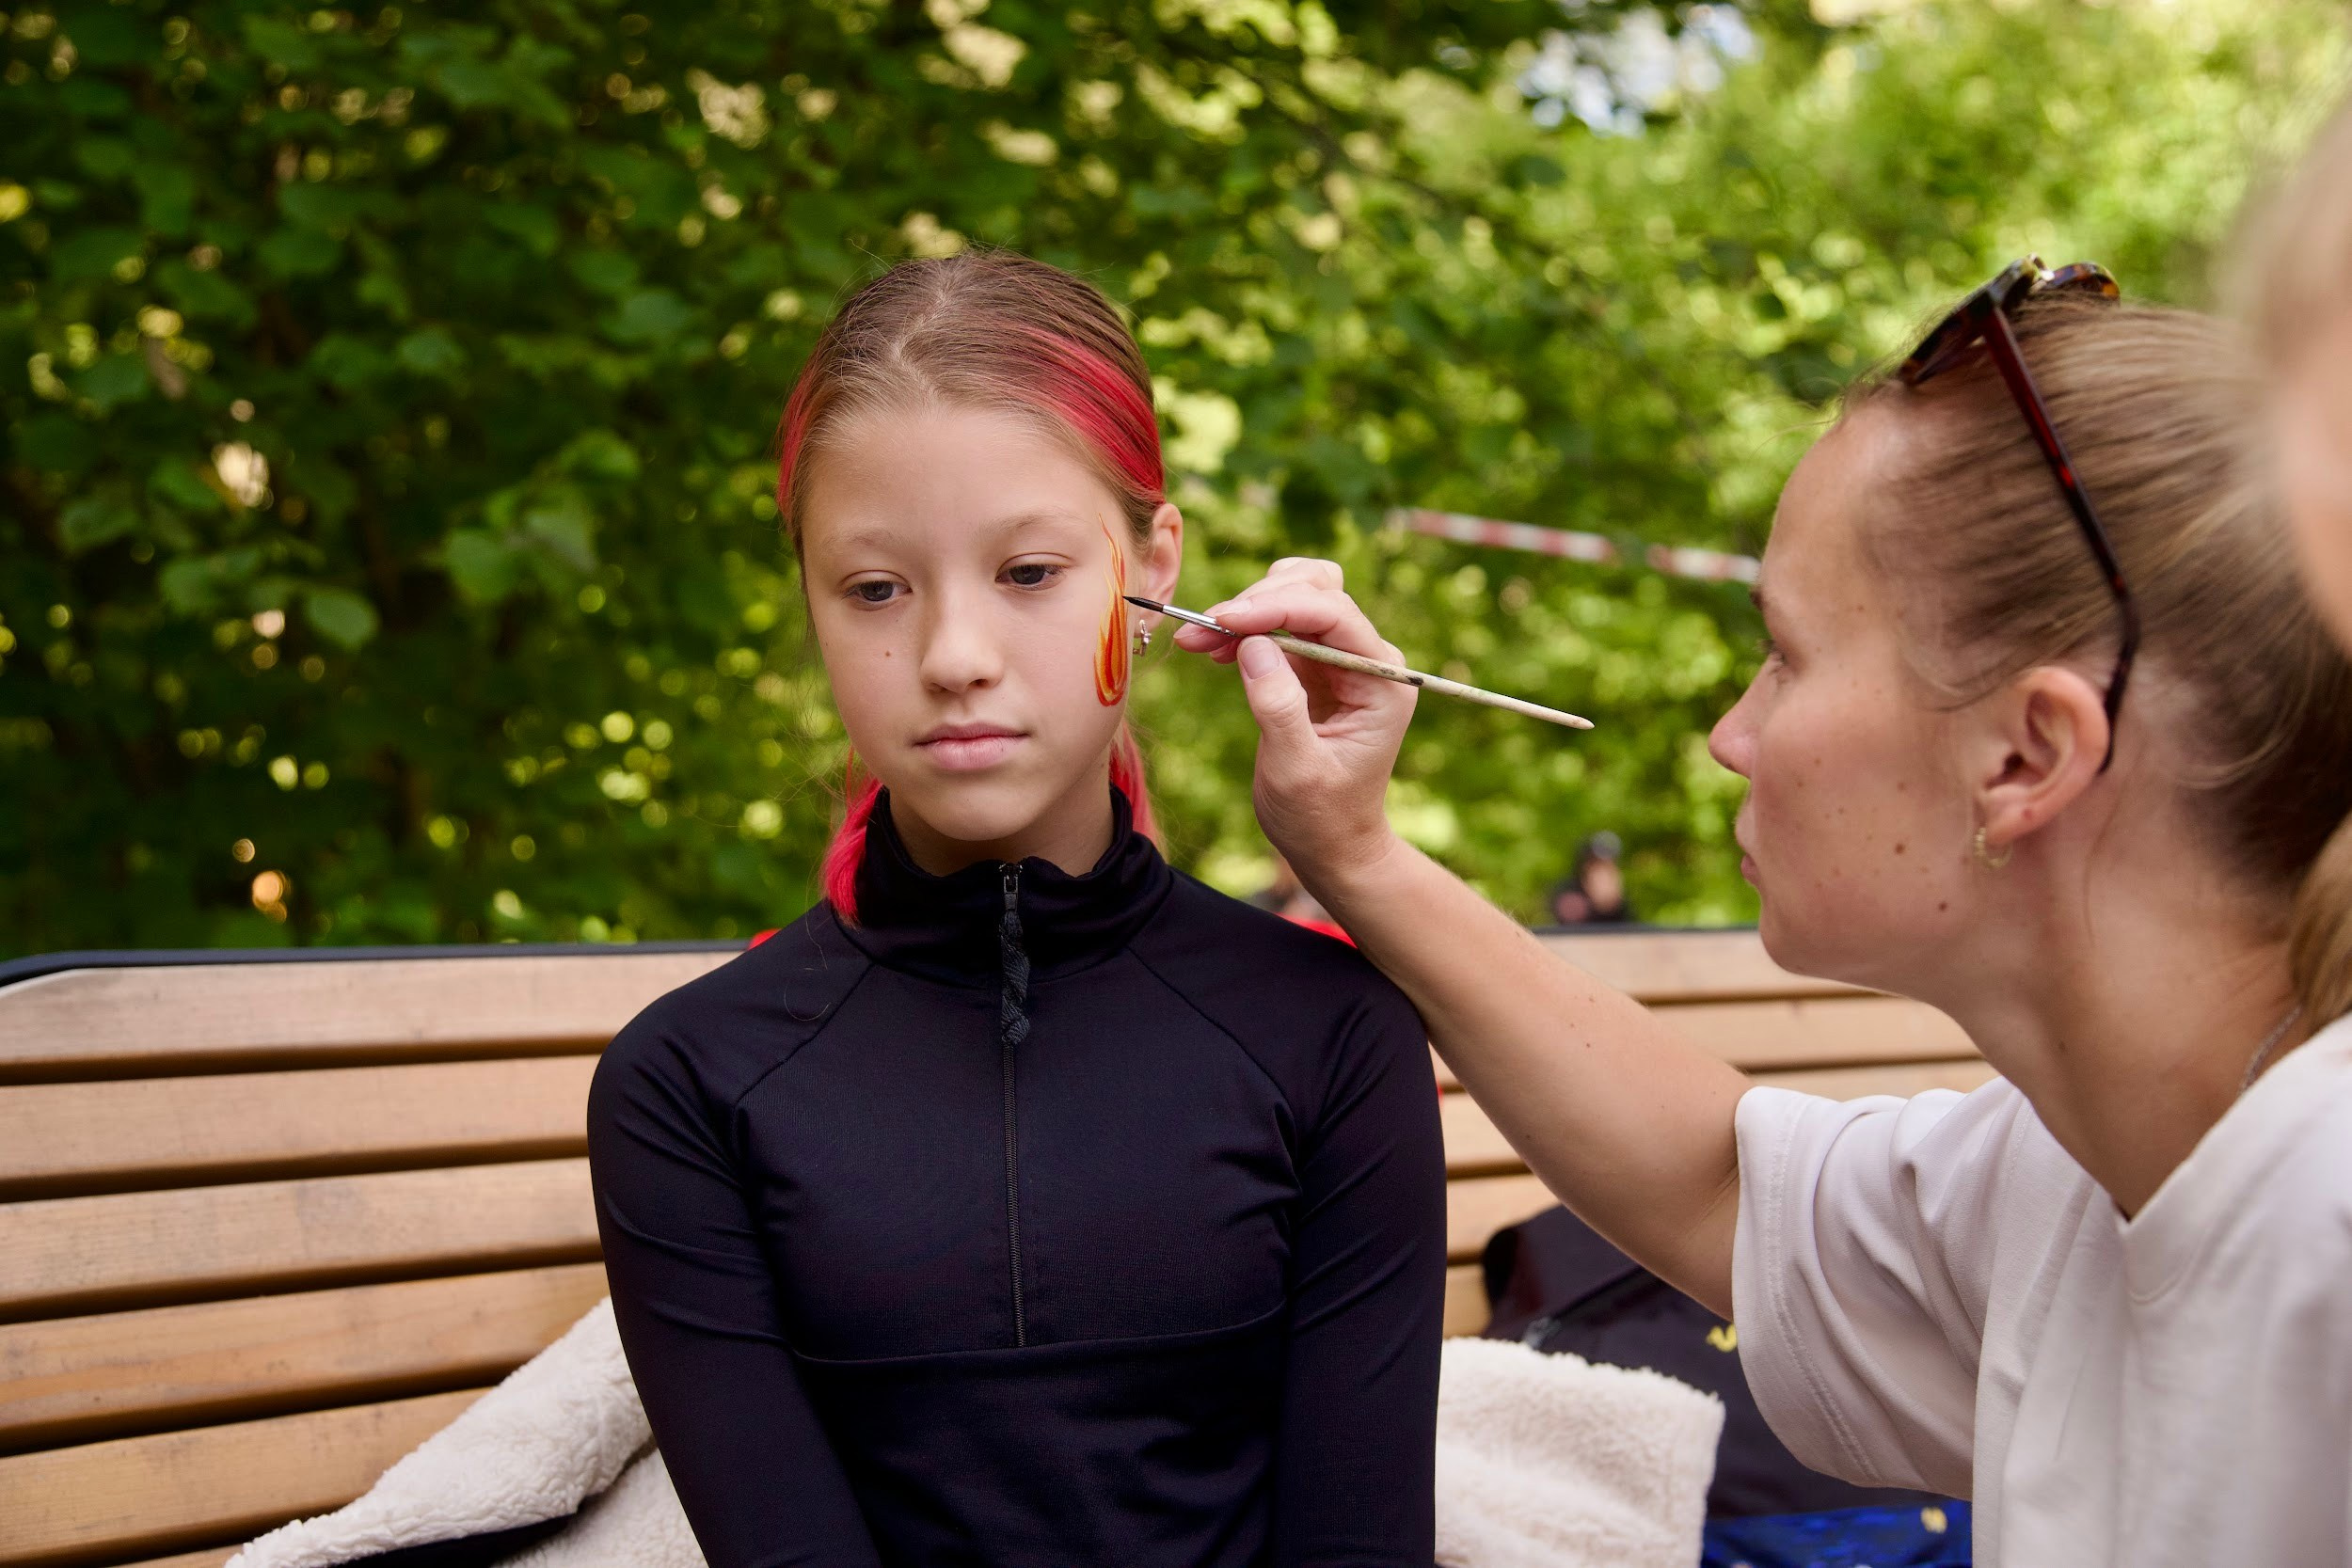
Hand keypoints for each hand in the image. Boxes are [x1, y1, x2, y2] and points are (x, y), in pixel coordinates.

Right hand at [1172, 559, 1413, 886]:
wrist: (1331, 846)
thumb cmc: (1320, 817)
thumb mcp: (1297, 769)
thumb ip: (1279, 706)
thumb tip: (1252, 644)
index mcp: (1381, 682)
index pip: (1333, 615)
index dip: (1275, 607)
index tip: (1220, 620)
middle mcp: (1369, 661)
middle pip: (1317, 592)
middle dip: (1257, 603)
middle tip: (1200, 630)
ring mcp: (1342, 660)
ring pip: (1299, 596)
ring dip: (1250, 607)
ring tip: (1203, 637)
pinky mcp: (1316, 667)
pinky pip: (1281, 625)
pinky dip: (1247, 627)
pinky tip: (1215, 649)